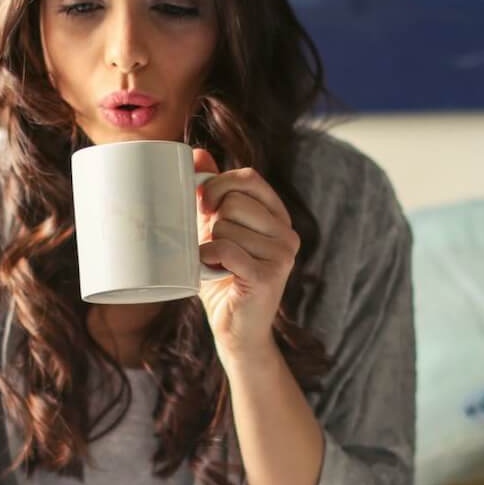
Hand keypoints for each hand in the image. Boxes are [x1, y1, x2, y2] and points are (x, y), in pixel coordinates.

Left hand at [193, 146, 300, 362]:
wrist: (236, 330)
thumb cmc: (223, 279)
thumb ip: (211, 194)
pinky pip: (226, 249)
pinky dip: (208, 257)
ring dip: (209, 245)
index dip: (219, 183)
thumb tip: (196, 154)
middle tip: (212, 246)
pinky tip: (210, 270)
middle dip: (212, 221)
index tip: (202, 203)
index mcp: (278, 217)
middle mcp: (287, 233)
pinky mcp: (270, 275)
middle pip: (235, 201)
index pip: (249, 178)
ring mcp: (283, 255)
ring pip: (227, 225)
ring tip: (216, 265)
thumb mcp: (215, 230)